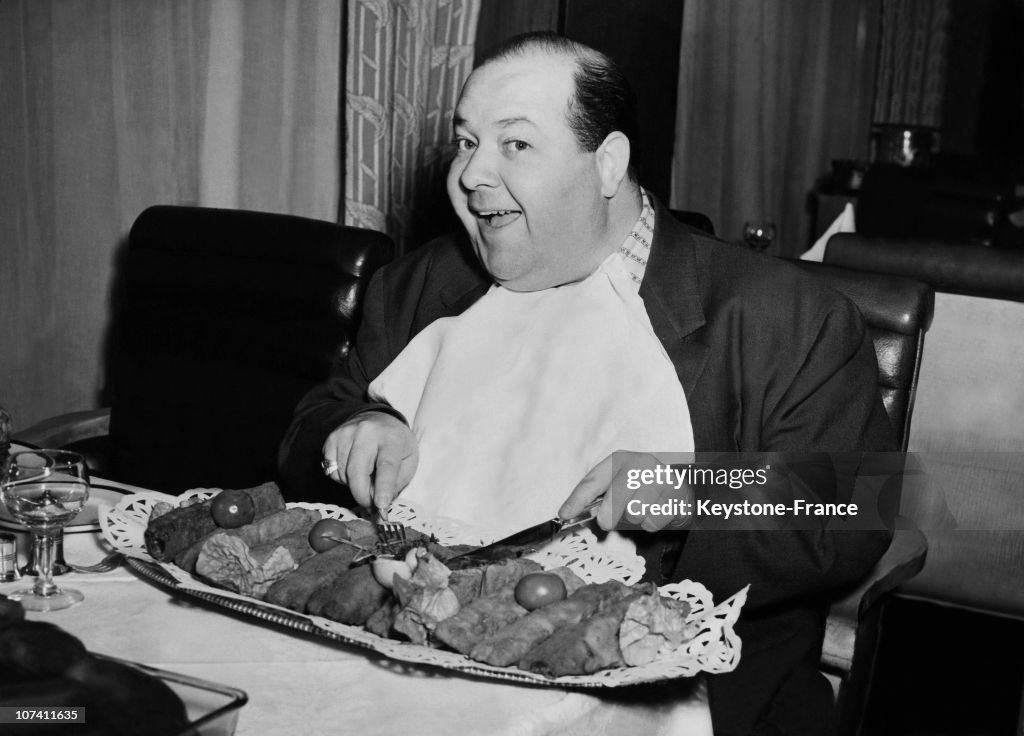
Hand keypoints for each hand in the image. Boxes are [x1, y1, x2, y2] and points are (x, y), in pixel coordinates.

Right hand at [322, 412, 417, 510]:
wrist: (379, 420)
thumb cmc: (395, 445)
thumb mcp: (408, 462)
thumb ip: (396, 484)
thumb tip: (379, 505)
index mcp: (391, 438)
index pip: (386, 465)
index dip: (383, 488)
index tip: (381, 506)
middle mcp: (367, 432)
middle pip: (358, 471)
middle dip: (362, 495)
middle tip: (370, 506)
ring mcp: (346, 433)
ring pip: (343, 474)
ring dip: (353, 485)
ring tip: (366, 477)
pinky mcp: (332, 438)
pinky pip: (331, 470)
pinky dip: (341, 478)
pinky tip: (353, 469)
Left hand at [559, 452, 693, 531]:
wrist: (681, 490)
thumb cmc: (643, 490)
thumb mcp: (619, 487)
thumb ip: (599, 499)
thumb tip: (582, 513)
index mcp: (619, 460)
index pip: (592, 481)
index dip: (576, 499)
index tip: (564, 514)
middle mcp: (639, 464)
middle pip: (614, 497)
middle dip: (608, 516)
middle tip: (607, 522)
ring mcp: (659, 477)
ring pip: (635, 512)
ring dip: (635, 520)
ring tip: (642, 511)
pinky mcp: (675, 493)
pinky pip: (653, 521)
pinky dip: (652, 524)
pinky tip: (657, 512)